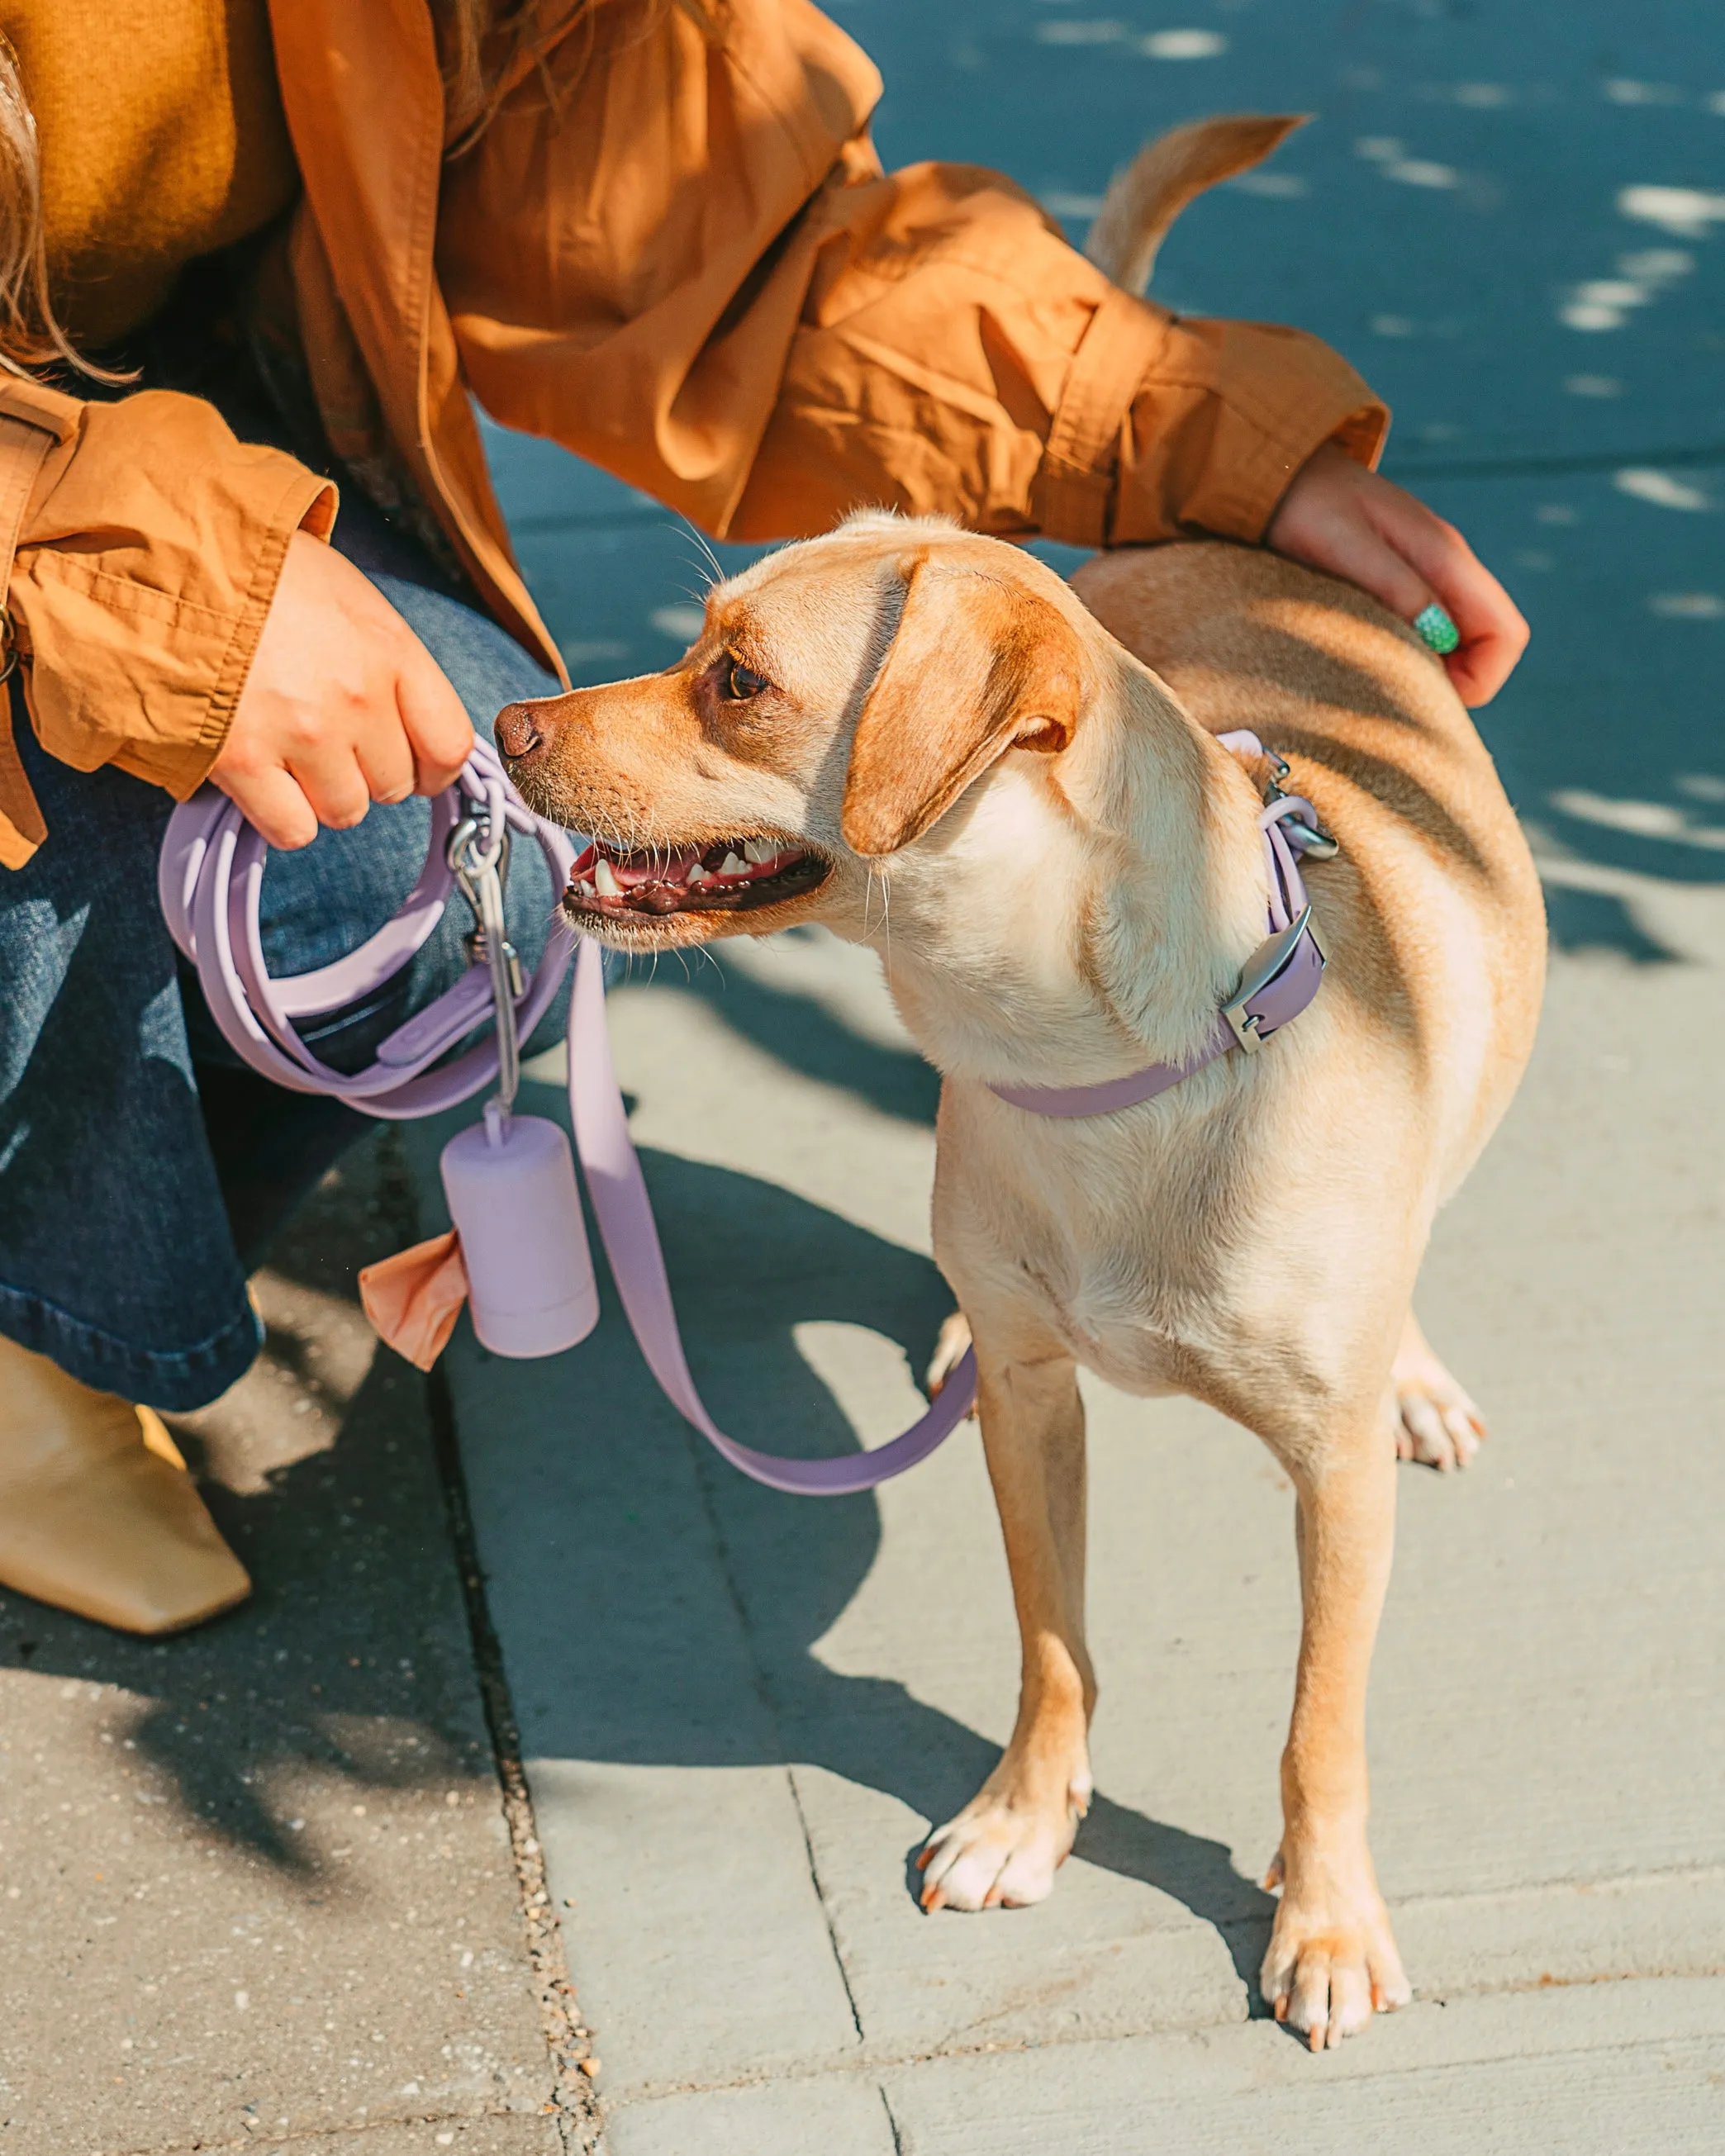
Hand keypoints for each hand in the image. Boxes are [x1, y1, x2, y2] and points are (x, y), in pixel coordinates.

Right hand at [210, 531, 473, 847]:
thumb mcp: (345, 595)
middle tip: (328, 741)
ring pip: (346, 811)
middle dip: (366, 771)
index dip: (433, 767)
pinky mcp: (243, 760)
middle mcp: (356, 697)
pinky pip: (293, 829)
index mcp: (389, 650)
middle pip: (393, 785)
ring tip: (289, 750)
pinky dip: (282, 815)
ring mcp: (301, 732)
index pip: (449, 745)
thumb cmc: (260, 574)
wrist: (165, 559)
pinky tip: (263, 778)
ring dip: (322, 794)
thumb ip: (387, 659)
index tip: (412, 763)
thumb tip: (412, 723)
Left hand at [1266, 443, 1527, 705]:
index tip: (1428, 696)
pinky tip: (1370, 653)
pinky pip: (1429, 624)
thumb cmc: (1306, 506)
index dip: (1481, 679)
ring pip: (1460, 637)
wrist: (1279, 471)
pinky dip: (1412, 650)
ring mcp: (1427, 569)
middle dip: (1456, 680)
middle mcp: (1447, 564)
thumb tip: (1439, 636)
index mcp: (1445, 556)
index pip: (1506, 634)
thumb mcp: (1347, 548)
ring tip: (1378, 674)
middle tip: (1395, 693)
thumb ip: (1396, 588)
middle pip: (1489, 641)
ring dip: (1433, 667)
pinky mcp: (1401, 576)